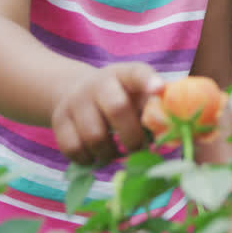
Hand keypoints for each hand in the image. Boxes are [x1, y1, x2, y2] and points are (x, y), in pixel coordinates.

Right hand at [51, 62, 165, 164]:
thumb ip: (154, 106)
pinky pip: (73, 148)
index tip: (159, 89)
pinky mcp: (59, 120)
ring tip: (117, 153)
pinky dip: (88, 159)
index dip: (148, 80)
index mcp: (124, 74)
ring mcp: (76, 100)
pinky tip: (96, 155)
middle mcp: (98, 83)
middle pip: (117, 109)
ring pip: (94, 136)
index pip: (137, 73)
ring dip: (110, 153)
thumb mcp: (137, 93)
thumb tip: (172, 129)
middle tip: (139, 149)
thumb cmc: (121, 97)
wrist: (78, 91)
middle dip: (133, 137)